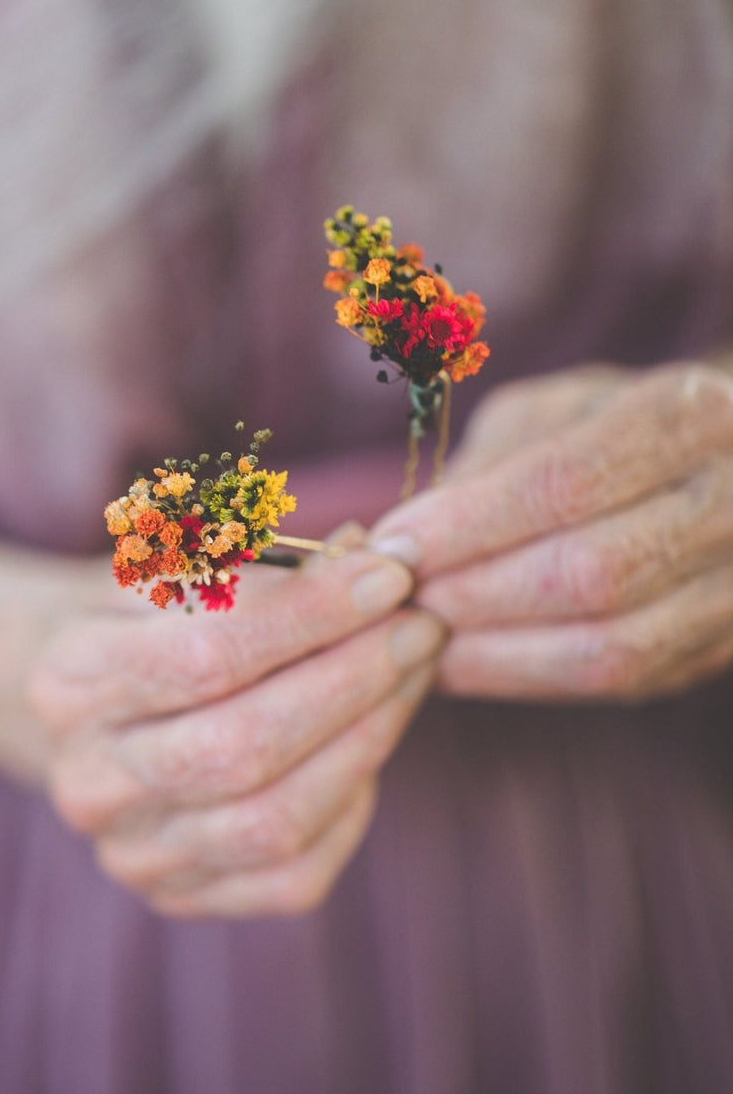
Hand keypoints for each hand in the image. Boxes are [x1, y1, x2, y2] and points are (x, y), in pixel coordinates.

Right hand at [27, 540, 445, 917]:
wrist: (94, 713)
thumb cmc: (152, 622)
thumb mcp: (182, 568)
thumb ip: (266, 565)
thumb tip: (369, 557)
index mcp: (68, 683)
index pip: (204, 655)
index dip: (310, 617)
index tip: (389, 576)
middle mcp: (89, 783)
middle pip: (243, 747)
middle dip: (353, 681)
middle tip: (421, 627)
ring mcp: (133, 854)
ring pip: (276, 819)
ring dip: (368, 739)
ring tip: (413, 675)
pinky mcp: (182, 899)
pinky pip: (294, 873)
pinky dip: (350, 805)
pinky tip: (368, 744)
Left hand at [371, 360, 732, 701]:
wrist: (713, 466)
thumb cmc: (602, 428)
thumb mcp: (543, 413)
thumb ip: (482, 469)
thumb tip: (405, 544)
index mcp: (685, 414)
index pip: (564, 482)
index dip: (468, 524)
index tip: (394, 547)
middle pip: (593, 573)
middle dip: (477, 595)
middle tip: (401, 599)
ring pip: (612, 647)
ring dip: (498, 652)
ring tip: (423, 637)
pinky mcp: (723, 645)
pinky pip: (621, 681)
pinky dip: (530, 677)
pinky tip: (466, 661)